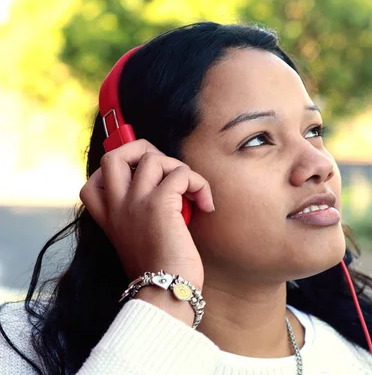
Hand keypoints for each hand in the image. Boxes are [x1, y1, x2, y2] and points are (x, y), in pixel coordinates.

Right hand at [79, 139, 212, 290]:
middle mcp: (117, 206)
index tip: (145, 182)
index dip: (120, 171)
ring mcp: (135, 203)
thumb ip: (140, 218)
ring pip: (153, 158)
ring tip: (191, 193)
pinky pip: (181, 173)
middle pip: (114, 155)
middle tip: (167, 172)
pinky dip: (199, 184)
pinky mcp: (159, 204)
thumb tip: (167, 190)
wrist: (165, 292)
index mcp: (109, 218)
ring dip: (179, 169)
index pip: (93, 180)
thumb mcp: (139, 242)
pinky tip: (206, 205)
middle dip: (143, 151)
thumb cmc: (160, 272)